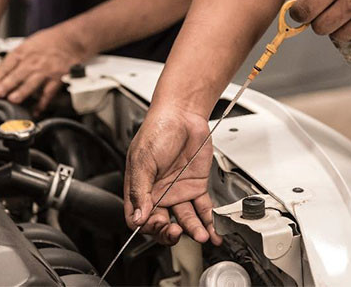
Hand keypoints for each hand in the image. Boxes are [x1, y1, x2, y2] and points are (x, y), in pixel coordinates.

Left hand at [0, 28, 84, 114]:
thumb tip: (2, 72)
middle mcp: (34, 61)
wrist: (72, 39)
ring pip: (32, 83)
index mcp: (24, 51)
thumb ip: (16, 57)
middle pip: (17, 74)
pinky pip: (48, 92)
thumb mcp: (29, 43)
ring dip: (21, 92)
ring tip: (12, 100)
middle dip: (5, 84)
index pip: (7, 64)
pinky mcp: (57, 78)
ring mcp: (46, 70)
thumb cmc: (51, 41)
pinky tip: (36, 110)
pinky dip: (43, 103)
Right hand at [124, 106, 221, 245]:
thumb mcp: (142, 160)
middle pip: (162, 223)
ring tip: (201, 235)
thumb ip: (139, 190)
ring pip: (185, 219)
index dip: (147, 227)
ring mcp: (178, 191)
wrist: (183, 114)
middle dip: (169, 233)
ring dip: (193, 230)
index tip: (158, 225)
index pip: (139, 218)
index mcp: (140, 188)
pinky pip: (203, 209)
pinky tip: (213, 231)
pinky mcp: (196, 187)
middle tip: (177, 232)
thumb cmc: (157, 130)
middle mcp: (158, 193)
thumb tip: (138, 216)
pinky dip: (209, 221)